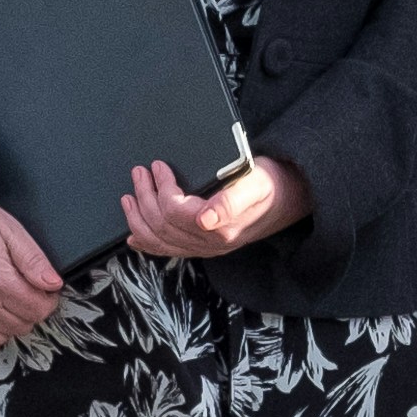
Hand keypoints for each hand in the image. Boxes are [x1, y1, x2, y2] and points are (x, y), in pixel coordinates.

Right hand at [0, 185, 68, 353]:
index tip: (46, 289)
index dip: (49, 299)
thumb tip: (53, 283)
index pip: (38, 309)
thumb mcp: (8, 228)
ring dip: (10, 324)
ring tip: (8, 302)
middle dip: (32, 310)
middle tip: (27, 291)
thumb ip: (33, 259)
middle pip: (22, 325)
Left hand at [119, 153, 308, 260]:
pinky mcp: (202, 245)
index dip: (161, 188)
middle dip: (144, 197)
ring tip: (129, 196)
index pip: (175, 212)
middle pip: (162, 226)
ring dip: (139, 218)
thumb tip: (206, 218)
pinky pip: (168, 250)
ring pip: (159, 240)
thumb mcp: (254, 184)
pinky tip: (134, 237)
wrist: (287, 198)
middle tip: (139, 173)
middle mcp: (209, 243)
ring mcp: (204, 247)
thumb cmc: (270, 185)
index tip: (158, 166)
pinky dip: (147, 243)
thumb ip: (231, 201)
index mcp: (219, 227)